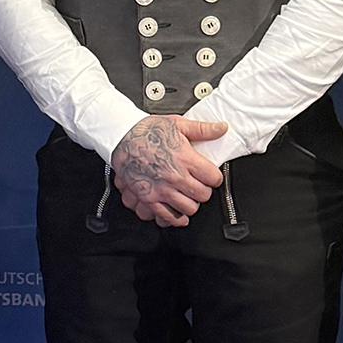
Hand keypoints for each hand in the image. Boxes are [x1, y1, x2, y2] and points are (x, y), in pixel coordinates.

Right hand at [111, 116, 226, 226]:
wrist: (121, 138)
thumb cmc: (146, 131)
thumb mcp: (177, 124)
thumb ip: (202, 129)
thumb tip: (222, 128)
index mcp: (185, 159)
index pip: (213, 178)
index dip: (215, 177)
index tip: (211, 176)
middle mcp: (174, 177)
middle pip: (203, 195)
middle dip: (204, 191)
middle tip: (200, 185)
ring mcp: (161, 190)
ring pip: (189, 208)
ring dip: (191, 203)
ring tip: (188, 196)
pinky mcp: (149, 198)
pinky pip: (167, 217)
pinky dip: (176, 218)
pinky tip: (179, 213)